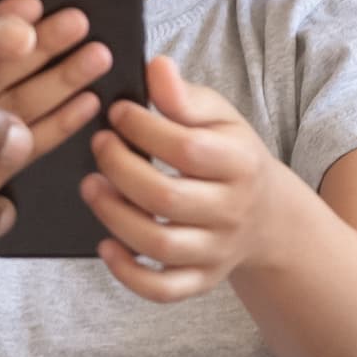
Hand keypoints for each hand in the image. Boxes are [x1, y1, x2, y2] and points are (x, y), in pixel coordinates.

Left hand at [80, 55, 297, 303]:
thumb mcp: (220, 117)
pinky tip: (105, 245)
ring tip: (90, 186)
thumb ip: (185, 96)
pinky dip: (129, 274)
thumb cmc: (230, 156)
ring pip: (159, 246)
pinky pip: (163, 290)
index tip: (116, 112)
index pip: (186, 149)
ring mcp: (216, 251)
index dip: (143, 128)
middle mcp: (231, 212)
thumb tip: (156, 67)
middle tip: (98, 146)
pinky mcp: (201, 280)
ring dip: (115, 217)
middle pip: (166, 199)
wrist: (265, 214)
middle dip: (120, 170)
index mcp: (240, 164)